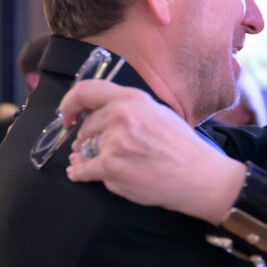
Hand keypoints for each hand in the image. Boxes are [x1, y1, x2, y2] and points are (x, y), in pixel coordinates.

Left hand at [60, 80, 245, 222]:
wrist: (199, 176)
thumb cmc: (182, 146)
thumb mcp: (158, 113)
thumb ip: (129, 109)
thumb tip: (95, 115)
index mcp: (132, 99)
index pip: (86, 91)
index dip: (69, 103)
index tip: (67, 116)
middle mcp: (121, 116)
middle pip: (86, 126)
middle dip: (88, 138)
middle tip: (97, 148)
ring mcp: (114, 142)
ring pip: (85, 149)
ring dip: (88, 157)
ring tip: (99, 163)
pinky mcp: (111, 167)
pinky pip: (83, 170)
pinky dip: (79, 173)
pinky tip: (79, 173)